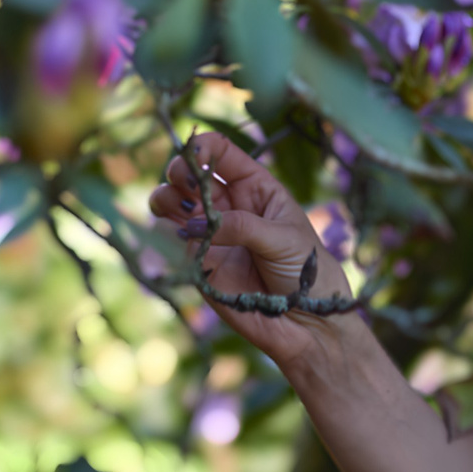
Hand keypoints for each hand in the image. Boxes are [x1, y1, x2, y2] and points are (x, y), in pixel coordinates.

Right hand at [148, 131, 355, 378]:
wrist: (305, 324)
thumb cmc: (307, 272)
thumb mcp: (283, 239)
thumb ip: (241, 226)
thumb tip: (196, 225)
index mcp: (256, 188)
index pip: (222, 153)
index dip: (203, 146)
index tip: (193, 153)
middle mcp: (229, 204)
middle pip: (190, 172)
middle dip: (180, 170)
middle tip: (186, 184)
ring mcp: (210, 232)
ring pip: (173, 201)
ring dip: (166, 196)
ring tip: (181, 210)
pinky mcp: (198, 261)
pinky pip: (171, 237)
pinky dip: (165, 229)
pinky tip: (183, 235)